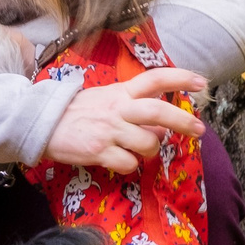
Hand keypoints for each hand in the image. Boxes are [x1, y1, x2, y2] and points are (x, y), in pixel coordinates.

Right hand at [41, 68, 206, 172]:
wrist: (42, 124)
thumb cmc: (79, 113)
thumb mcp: (107, 101)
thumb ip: (135, 111)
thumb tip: (161, 128)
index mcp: (121, 92)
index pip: (154, 79)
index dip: (180, 78)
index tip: (202, 83)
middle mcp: (117, 108)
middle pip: (158, 112)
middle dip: (183, 121)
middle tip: (199, 130)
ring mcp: (109, 130)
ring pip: (148, 143)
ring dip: (151, 150)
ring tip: (139, 150)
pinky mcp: (98, 151)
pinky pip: (129, 163)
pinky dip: (130, 165)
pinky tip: (119, 160)